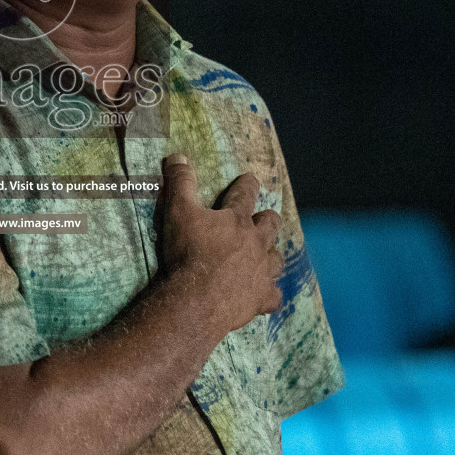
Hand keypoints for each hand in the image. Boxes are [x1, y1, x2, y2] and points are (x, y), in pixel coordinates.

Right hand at [157, 154, 283, 335]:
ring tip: (267, 255)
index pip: (245, 194)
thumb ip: (180, 183)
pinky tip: (267, 295)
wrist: (198, 299)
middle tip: (264, 218)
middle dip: (267, 219)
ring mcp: (261, 271)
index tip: (251, 179)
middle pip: (270, 225)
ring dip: (272, 255)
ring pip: (276, 259)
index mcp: (236, 220)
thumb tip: (178, 155)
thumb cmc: (187, 253)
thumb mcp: (178, 212)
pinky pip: (274, 295)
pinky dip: (270, 293)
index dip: (248, 185)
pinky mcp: (261, 297)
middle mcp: (255, 242)